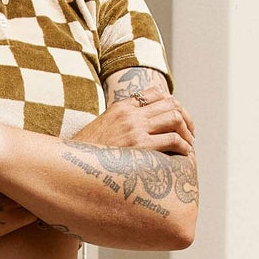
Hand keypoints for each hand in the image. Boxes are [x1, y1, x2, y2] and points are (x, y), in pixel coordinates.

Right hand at [70, 87, 193, 156]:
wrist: (69, 165)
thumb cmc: (85, 154)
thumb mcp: (100, 129)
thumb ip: (119, 124)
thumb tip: (135, 133)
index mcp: (121, 107)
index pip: (155, 93)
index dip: (172, 104)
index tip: (177, 119)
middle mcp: (130, 114)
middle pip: (170, 104)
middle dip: (185, 118)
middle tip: (189, 134)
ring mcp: (135, 129)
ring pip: (175, 118)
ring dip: (187, 132)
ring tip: (188, 145)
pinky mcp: (139, 147)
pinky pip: (172, 140)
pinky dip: (183, 146)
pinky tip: (184, 154)